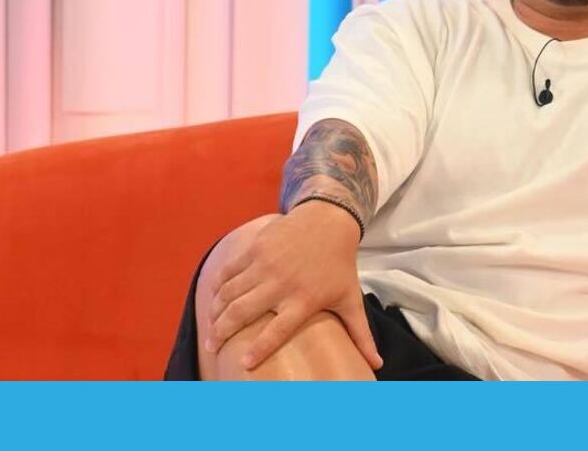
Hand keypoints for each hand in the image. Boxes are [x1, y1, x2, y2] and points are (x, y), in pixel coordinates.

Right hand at [205, 200, 383, 370]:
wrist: (329, 221)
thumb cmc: (339, 265)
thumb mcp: (351, 299)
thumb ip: (361, 334)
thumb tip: (377, 365)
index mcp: (304, 299)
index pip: (278, 330)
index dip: (260, 348)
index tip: (245, 364)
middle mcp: (281, 283)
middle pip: (243, 312)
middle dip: (222, 332)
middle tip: (211, 348)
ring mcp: (265, 264)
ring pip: (229, 293)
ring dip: (215, 313)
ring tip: (210, 330)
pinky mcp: (255, 248)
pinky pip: (228, 272)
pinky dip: (216, 287)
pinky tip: (212, 300)